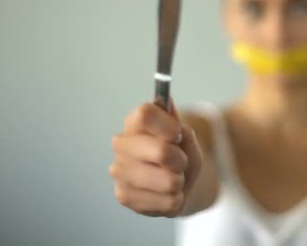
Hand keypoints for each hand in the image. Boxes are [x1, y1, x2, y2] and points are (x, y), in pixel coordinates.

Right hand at [109, 99, 202, 216]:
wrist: (177, 184)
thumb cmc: (180, 155)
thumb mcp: (187, 139)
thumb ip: (179, 126)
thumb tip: (168, 104)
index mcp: (135, 122)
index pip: (145, 114)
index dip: (167, 125)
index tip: (178, 134)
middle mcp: (121, 144)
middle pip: (162, 151)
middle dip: (181, 160)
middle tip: (180, 162)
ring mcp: (119, 171)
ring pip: (168, 180)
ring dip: (179, 182)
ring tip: (173, 179)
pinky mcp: (123, 196)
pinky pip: (166, 201)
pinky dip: (174, 200)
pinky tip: (165, 194)